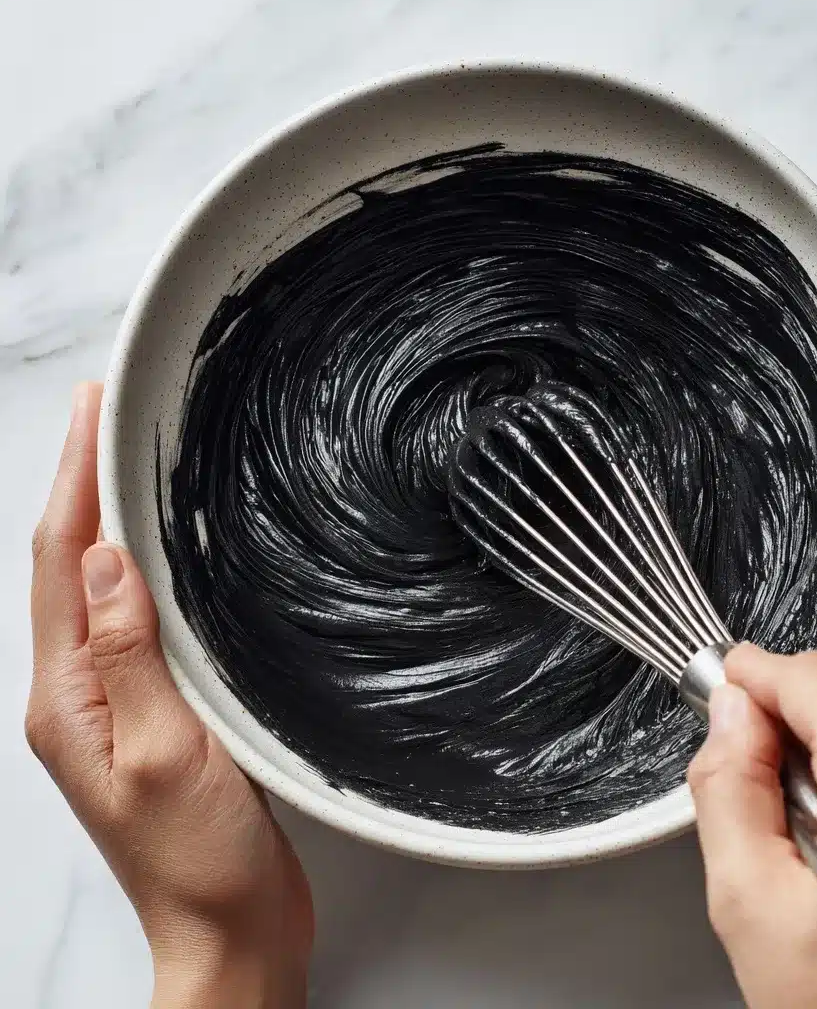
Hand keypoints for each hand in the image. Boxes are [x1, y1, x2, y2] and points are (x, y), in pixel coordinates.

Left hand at [27, 383, 313, 1008]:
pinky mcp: (152, 711)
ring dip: (108, 519)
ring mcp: (113, 703)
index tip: (93, 411)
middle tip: (105, 413)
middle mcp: (79, 694)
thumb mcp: (165, 753)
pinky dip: (142, 568)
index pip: (63, 565)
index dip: (74, 480)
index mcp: (69, 699)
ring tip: (127, 459)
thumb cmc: (198, 860)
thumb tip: (108, 562)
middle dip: (80, 483)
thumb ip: (131, 656)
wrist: (229, 930)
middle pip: (69, 567)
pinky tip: (165, 551)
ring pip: (100, 589)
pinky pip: (135, 620)